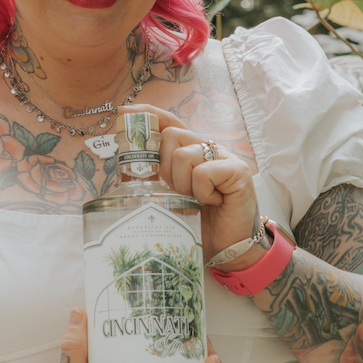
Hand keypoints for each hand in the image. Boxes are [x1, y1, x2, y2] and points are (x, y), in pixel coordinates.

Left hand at [125, 102, 262, 264]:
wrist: (229, 249)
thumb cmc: (200, 224)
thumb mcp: (168, 198)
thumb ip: (152, 178)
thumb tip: (124, 163)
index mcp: (192, 151)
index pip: (169, 122)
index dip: (148, 115)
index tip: (123, 112)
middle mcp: (209, 149)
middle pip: (170, 136)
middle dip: (164, 168)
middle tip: (179, 192)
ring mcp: (226, 157)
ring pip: (183, 155)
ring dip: (182, 184)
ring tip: (196, 200)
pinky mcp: (238, 171)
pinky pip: (202, 172)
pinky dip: (201, 192)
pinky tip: (212, 202)